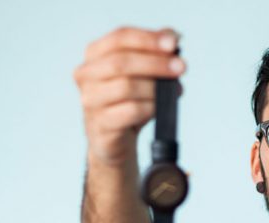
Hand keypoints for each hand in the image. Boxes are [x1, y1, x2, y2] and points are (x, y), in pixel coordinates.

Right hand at [73, 27, 185, 166]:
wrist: (116, 140)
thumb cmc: (130, 101)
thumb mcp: (142, 73)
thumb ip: (155, 52)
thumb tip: (173, 35)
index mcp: (95, 54)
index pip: (120, 37)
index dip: (148, 39)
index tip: (173, 43)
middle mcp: (87, 74)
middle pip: (121, 62)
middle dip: (156, 63)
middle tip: (181, 67)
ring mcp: (90, 100)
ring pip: (126, 87)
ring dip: (155, 88)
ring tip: (173, 91)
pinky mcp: (101, 124)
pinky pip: (130, 111)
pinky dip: (150, 107)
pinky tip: (159, 108)